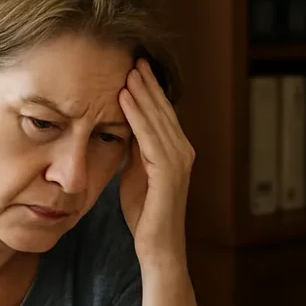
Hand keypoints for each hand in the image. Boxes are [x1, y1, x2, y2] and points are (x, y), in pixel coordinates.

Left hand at [118, 58, 194, 265]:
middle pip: (164, 111)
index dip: (150, 91)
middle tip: (133, 58)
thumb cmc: (145, 215)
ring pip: (158, 120)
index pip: (163, 115)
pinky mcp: (169, 173)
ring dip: (143, 94)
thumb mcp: (136, 173)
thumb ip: (135, 150)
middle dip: (148, 85)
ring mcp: (178, 162)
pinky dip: (137, 116)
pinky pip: (150, 137)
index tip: (134, 68)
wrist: (157, 247)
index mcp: (177, 152)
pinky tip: (124, 99)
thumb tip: (123, 126)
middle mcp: (183, 153)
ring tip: (128, 71)